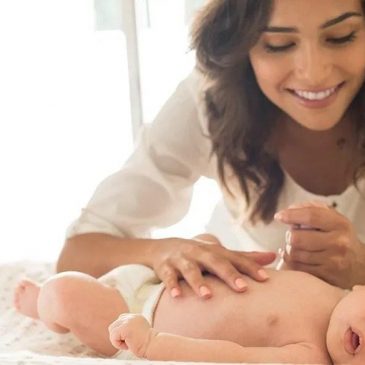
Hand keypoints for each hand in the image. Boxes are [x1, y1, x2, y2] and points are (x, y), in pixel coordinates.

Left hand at [108, 313, 154, 357]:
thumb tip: (116, 332)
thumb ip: (130, 328)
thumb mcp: (138, 332)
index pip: (120, 319)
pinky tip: (127, 346)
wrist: (153, 346)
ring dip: (117, 340)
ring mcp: (128, 320)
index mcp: (135, 317)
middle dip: (117, 336)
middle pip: (114, 324)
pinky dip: (117, 344)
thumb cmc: (147, 344)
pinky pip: (113, 336)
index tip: (129, 339)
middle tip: (128, 343)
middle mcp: (131, 316)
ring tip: (127, 344)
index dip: (121, 331)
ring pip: (112, 329)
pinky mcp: (125, 327)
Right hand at [151, 235, 275, 298]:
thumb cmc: (198, 253)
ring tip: (207, 295)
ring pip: (190, 269)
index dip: (250, 267)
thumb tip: (273, 256)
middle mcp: (199, 253)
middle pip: (215, 262)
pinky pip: (168, 276)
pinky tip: (176, 296)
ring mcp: (181, 259)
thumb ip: (245, 257)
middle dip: (228, 274)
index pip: (235, 258)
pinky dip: (172, 285)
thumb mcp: (219, 253)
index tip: (265, 279)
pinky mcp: (165, 266)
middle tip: (242, 288)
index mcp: (214, 251)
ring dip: (198, 281)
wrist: (162, 247)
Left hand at [275, 202, 364, 287]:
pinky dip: (291, 261)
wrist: (360, 265)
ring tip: (296, 246)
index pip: (310, 216)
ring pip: (294, 254)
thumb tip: (290, 209)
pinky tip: (294, 256)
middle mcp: (338, 242)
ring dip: (289, 249)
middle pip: (296, 238)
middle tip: (293, 235)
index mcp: (339, 224)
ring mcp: (333, 261)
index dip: (291, 215)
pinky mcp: (326, 276)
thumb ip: (311, 209)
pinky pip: (297, 267)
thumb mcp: (332, 219)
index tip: (279, 216)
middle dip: (289, 235)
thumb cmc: (339, 237)